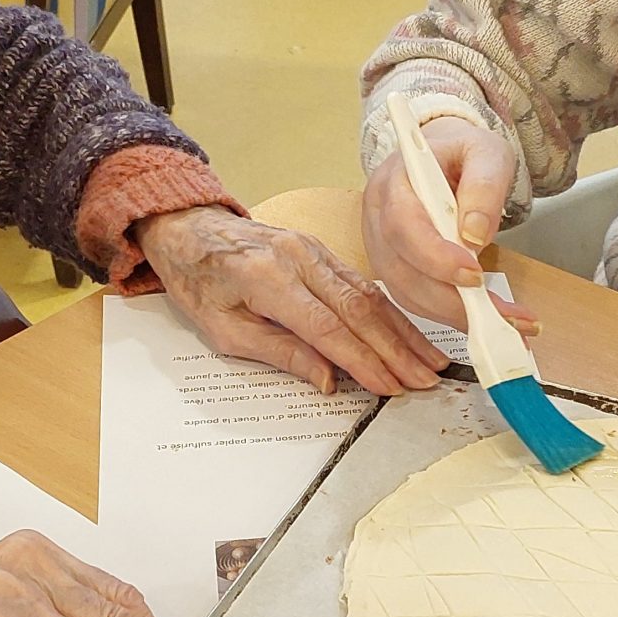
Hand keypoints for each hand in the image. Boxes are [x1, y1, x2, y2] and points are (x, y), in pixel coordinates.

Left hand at [132, 207, 444, 397]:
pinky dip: (389, 312)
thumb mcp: (223, 329)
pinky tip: (408, 334)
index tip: (389, 387)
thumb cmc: (198, 281)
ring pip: (369, 294)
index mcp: (267, 279)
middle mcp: (298, 258)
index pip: (327, 327)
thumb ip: (279, 352)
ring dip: (402, 331)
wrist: (188, 229)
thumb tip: (327, 380)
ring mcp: (314, 249)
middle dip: (396, 350)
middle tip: (424, 380)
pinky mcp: (322, 249)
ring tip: (429, 362)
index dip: (362, 361)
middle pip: (359, 309)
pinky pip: (362, 282)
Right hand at [361, 114, 540, 333]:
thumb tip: (474, 235)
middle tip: (497, 313)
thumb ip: (483, 187)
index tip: (473, 274)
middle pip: (401, 267)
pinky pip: (413, 299)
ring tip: (500, 321)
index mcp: (395, 179)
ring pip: (405, 292)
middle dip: (450, 298)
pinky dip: (448, 314)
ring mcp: (380, 244)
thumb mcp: (486, 153)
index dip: (434, 255)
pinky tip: (481, 317)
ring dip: (453, 314)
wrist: (446, 155)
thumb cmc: (464, 153)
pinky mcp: (393, 266)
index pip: (402, 222)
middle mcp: (378, 215)